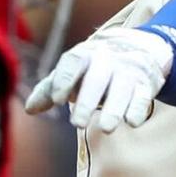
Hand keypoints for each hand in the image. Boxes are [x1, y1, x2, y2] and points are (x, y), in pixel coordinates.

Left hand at [24, 28, 174, 133]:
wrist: (136, 47)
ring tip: (105, 128)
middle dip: (87, 100)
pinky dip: (138, 108)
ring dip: (114, 108)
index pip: (72, 62)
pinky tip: (131, 122)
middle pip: (97, 77)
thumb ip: (49, 90)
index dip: (64, 79)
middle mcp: (106, 60)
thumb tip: (29, 110)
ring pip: (122, 87)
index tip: (57, 100)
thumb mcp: (70, 73)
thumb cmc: (92, 67)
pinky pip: (143, 94)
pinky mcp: (146, 83)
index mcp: (84, 54)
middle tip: (77, 124)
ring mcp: (128, 70)